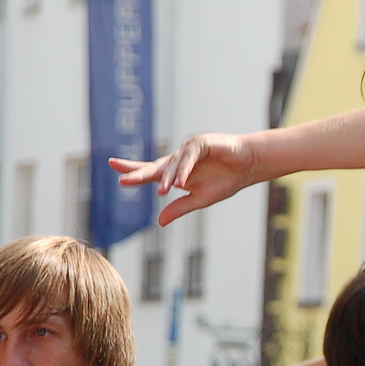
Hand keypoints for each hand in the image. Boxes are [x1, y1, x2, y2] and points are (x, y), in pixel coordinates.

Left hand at [110, 132, 256, 225]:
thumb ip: (179, 208)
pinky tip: (180, 181)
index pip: (150, 172)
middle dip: (137, 172)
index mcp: (175, 172)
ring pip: (172, 165)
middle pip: (154, 166)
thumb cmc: (226, 180)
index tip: (116, 176)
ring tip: (163, 191)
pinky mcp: (200, 143)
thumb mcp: (200, 199)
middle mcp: (177, 160)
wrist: (248, 167)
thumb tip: (159, 221)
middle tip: (121, 177)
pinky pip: (188, 157)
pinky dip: (184, 169)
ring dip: (167, 178)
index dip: (133, 173)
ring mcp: (187, 150)